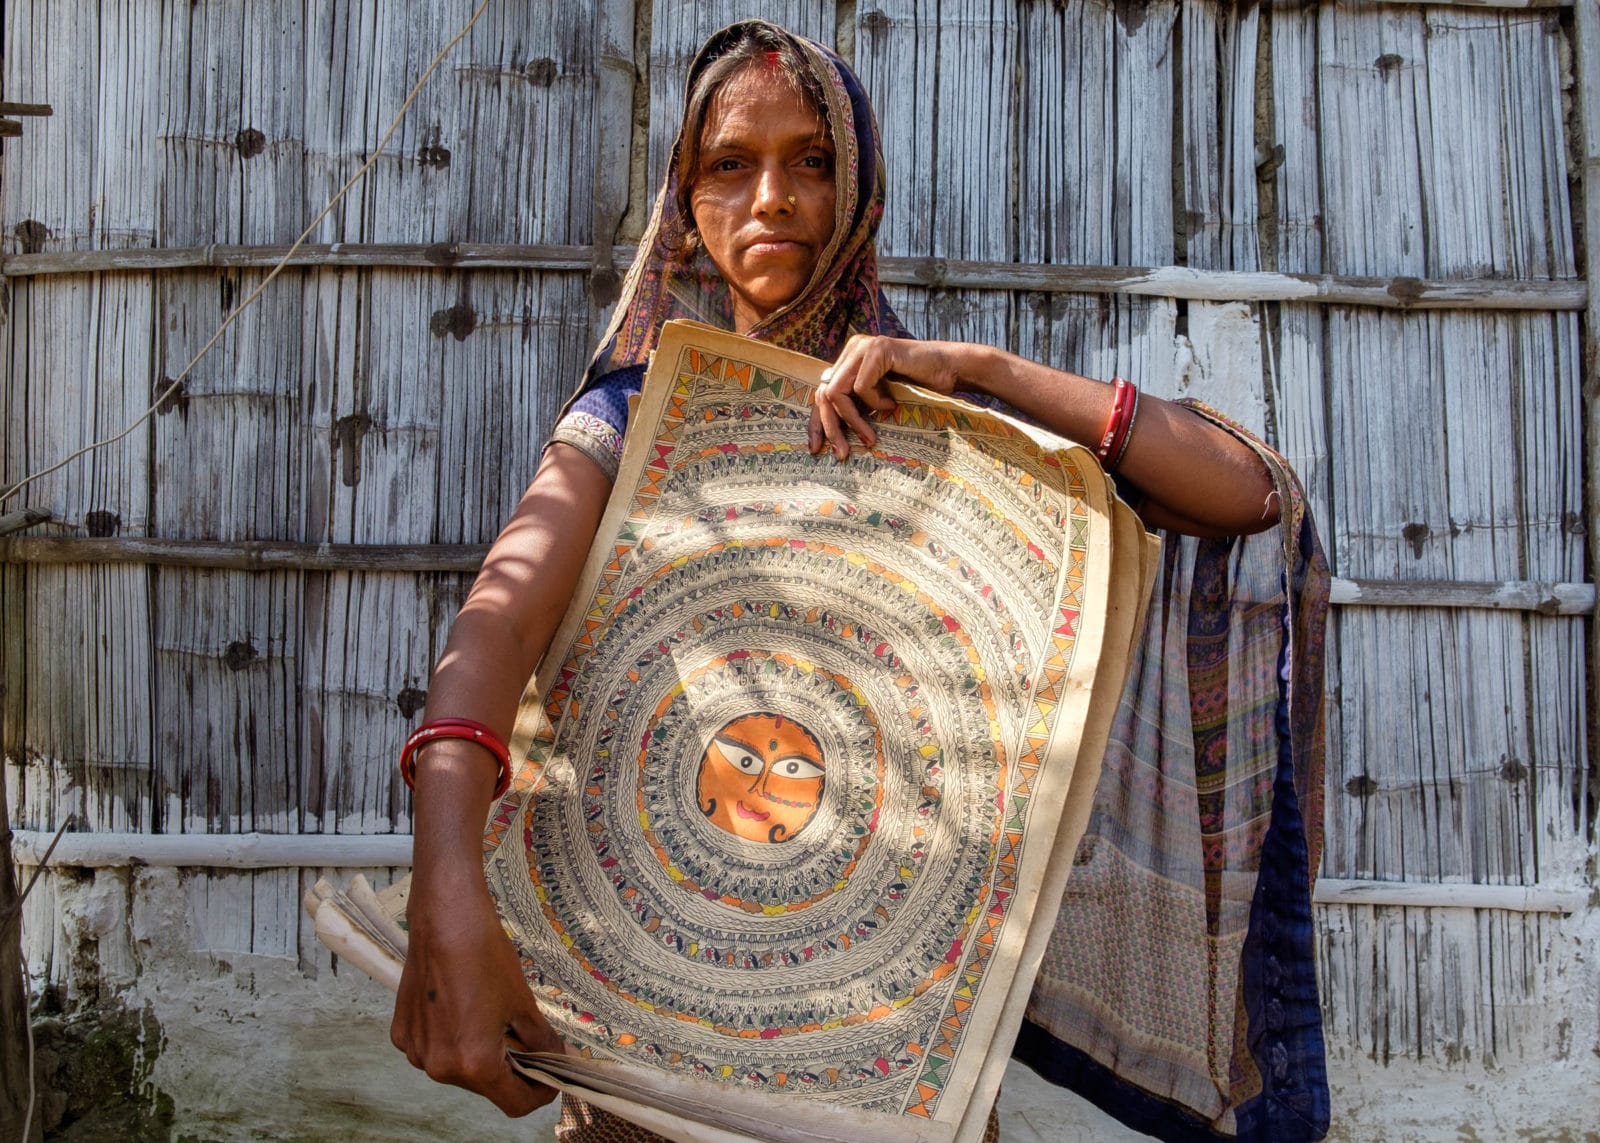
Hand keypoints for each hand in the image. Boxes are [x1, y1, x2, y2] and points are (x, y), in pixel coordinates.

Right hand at [391, 873, 563, 1116]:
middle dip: (512, 1070)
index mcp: (472, 1064)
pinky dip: (455, 1040)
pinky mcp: (402, 1032)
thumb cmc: (485, 957)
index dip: (538, 1095)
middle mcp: (438, 1066)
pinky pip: (436, 1049)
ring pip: (460, 1069)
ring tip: (495, 1021)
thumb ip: (542, 1042)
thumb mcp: (523, 1004)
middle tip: (530, 1044)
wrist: (445, 920)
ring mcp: (416, 1051)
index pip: (513, 1103)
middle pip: (486, 1085)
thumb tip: (558, 1059)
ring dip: (482, 1055)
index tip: (551, 1081)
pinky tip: (465, 1010)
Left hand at [807, 336, 967, 459]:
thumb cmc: (918, 388)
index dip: (817, 422)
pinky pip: (861, 386)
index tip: (816, 449)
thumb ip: (856, 404)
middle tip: (842, 453)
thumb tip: (830, 432)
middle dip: (831, 427)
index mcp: (849, 361)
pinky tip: (892, 405)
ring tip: (870, 437)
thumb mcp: (879, 399)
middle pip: (824, 393)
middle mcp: (852, 350)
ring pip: (837, 392)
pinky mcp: (878, 349)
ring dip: (853, 420)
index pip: (821, 392)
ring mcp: (864, 346)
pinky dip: (875, 402)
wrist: (949, 370)